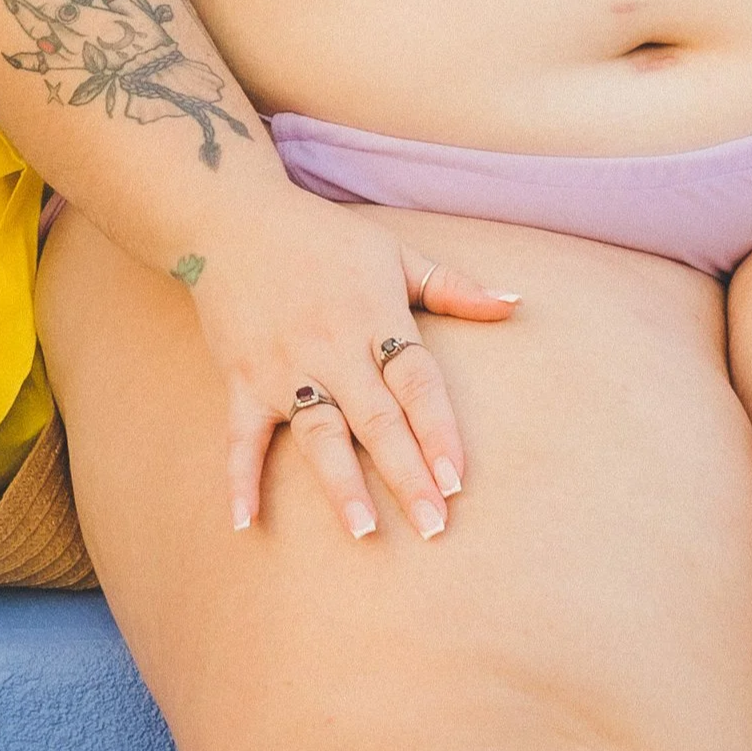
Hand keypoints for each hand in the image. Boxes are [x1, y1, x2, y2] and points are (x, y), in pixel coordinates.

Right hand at [189, 184, 518, 541]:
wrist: (235, 218)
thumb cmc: (326, 239)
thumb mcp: (395, 253)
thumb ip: (454, 287)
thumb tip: (516, 305)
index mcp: (376, 316)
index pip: (416, 382)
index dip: (439, 430)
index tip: (459, 480)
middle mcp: (333, 346)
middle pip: (376, 418)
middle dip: (406, 473)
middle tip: (433, 526)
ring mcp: (285, 366)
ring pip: (318, 432)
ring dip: (339, 483)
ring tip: (363, 531)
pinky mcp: (242, 379)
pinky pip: (240, 436)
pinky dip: (240, 478)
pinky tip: (247, 523)